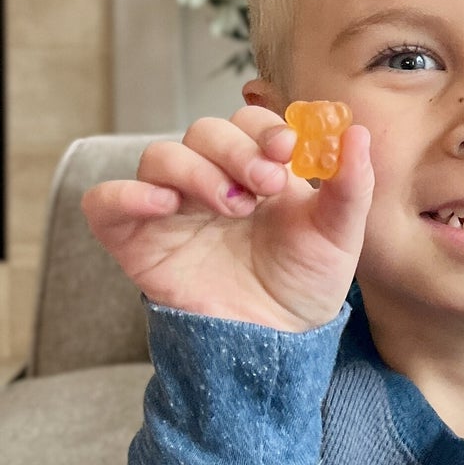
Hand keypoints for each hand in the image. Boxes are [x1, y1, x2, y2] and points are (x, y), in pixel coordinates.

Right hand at [81, 108, 372, 331]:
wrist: (277, 342)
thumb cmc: (306, 284)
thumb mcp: (340, 235)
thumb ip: (350, 184)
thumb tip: (357, 132)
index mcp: (258, 169)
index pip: (249, 122)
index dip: (264, 127)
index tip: (287, 148)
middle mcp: (212, 180)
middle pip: (204, 131)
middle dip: (236, 149)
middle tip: (266, 185)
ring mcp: (172, 207)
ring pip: (160, 156)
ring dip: (198, 170)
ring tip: (234, 207)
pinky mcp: (136, 239)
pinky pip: (105, 201)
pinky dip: (126, 193)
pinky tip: (163, 205)